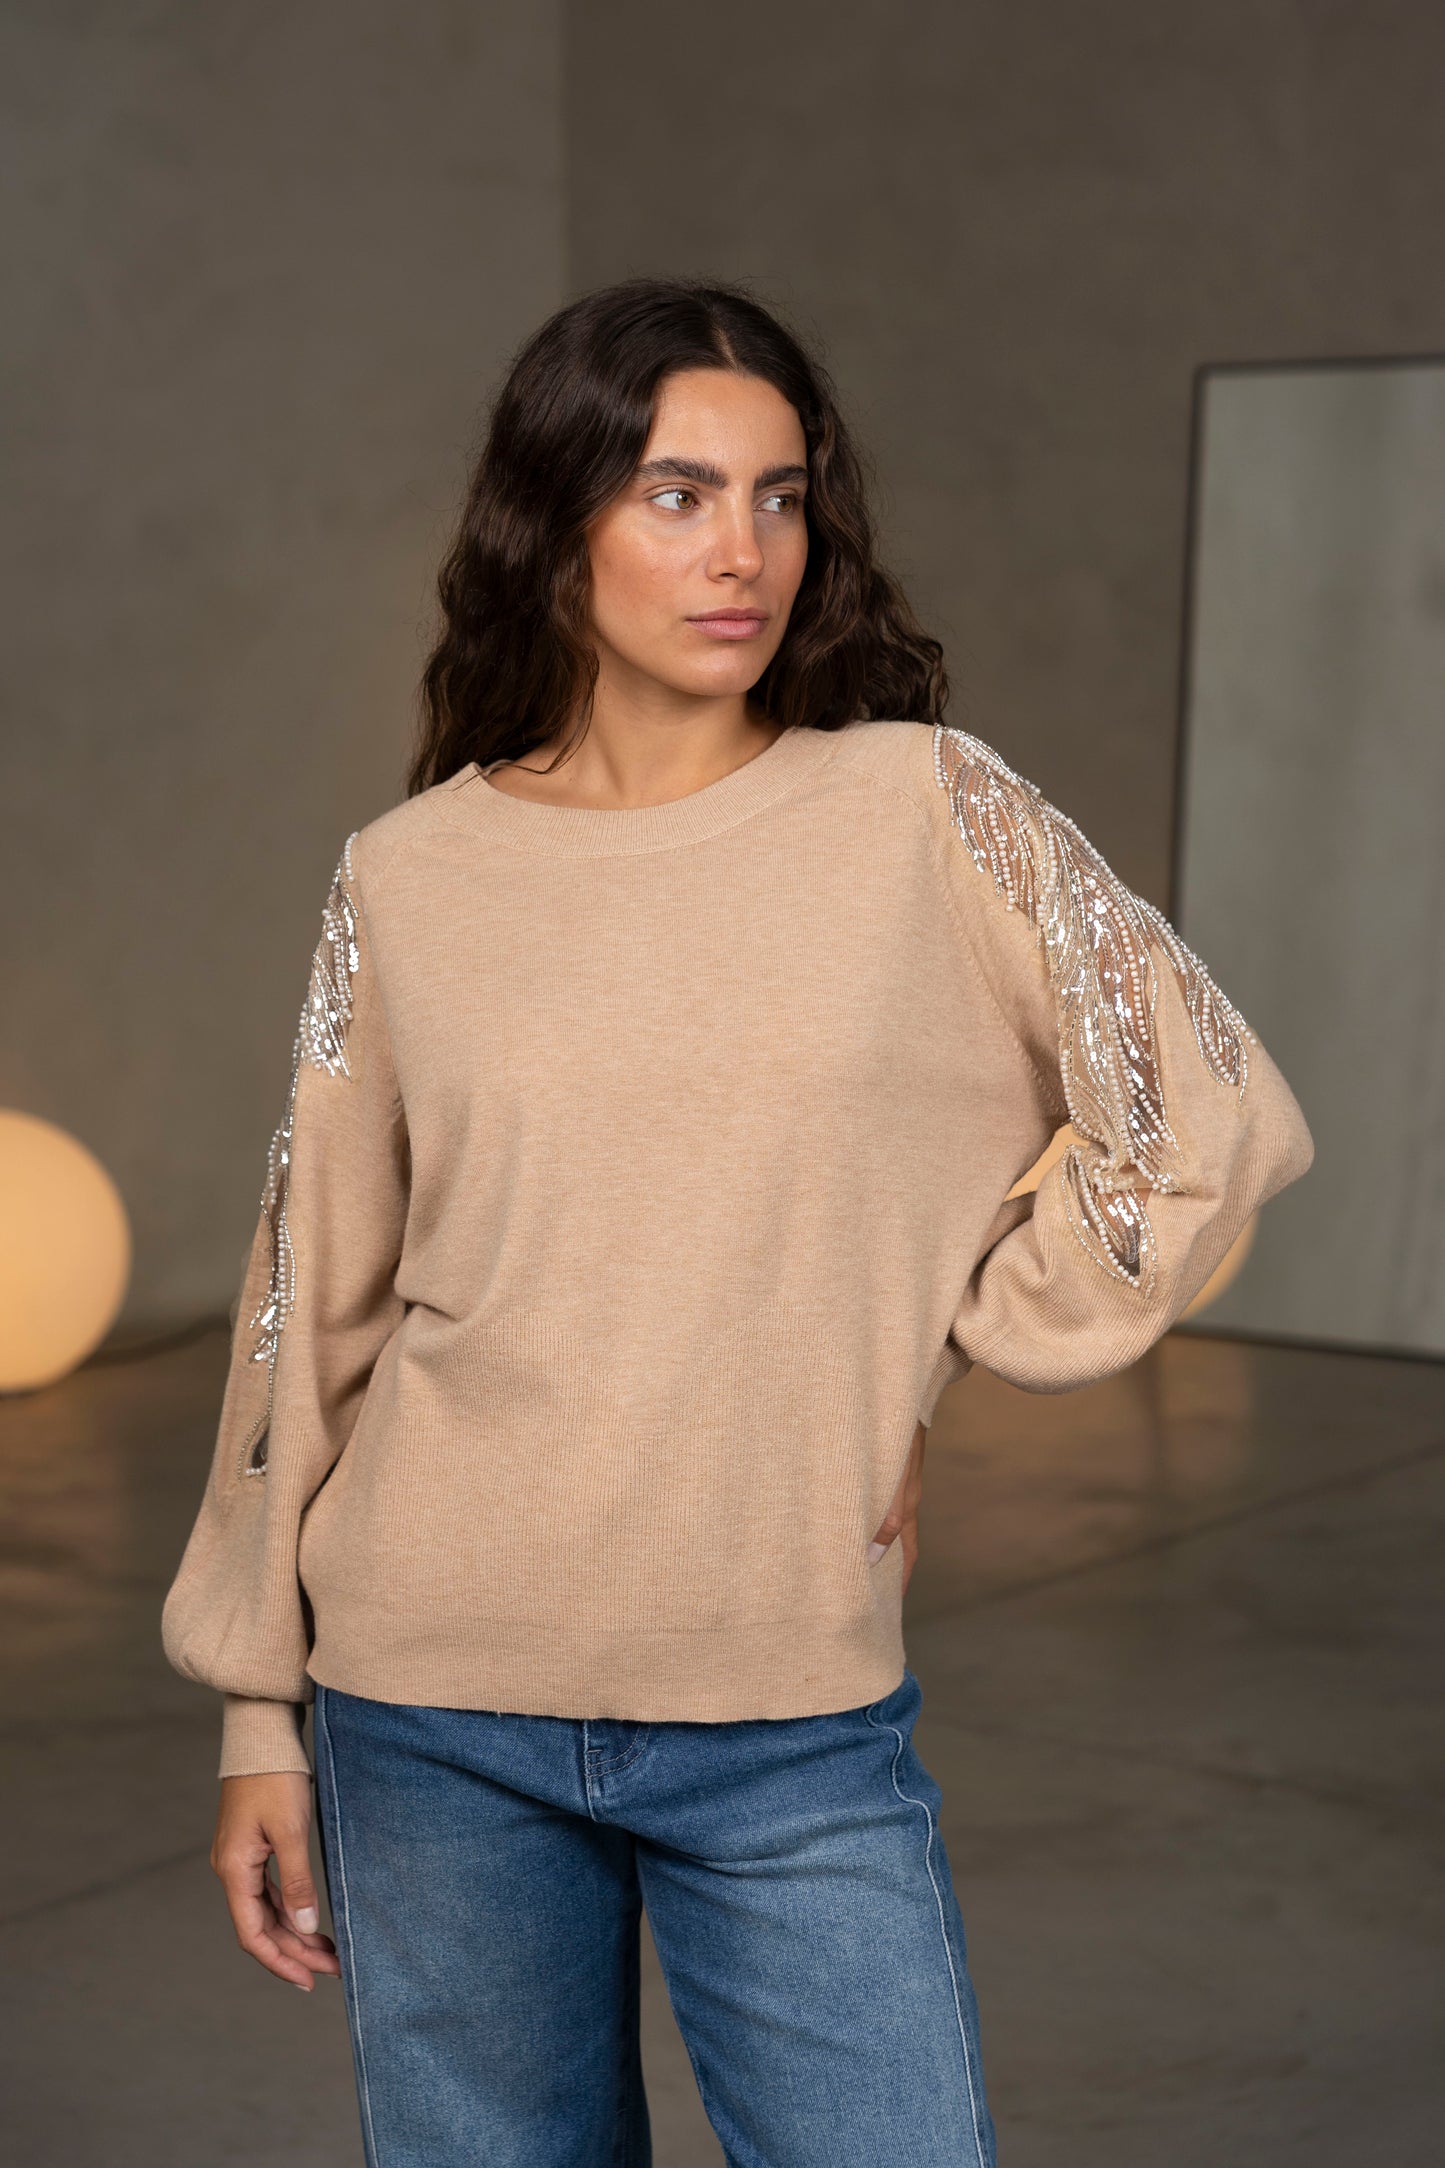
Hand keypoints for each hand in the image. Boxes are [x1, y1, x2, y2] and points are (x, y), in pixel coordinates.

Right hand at [211, 1771, 340, 1990]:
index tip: (309, 1981)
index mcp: (234, 1870)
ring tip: (328, 1951)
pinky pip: (268, 1891)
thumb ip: (297, 1881)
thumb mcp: (290, 1830)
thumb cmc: (274, 1776)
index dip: (280, 1961)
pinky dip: (289, 1909)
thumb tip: (304, 1927)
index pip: (253, 1934)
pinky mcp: (250, 1847)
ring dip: (294, 1932)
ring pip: (266, 1910)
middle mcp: (231, 1869)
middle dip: (295, 1950)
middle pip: (261, 1926)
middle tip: (333, 1968)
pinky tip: (309, 1919)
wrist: (261, 1734)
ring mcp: (239, 1859)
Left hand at [869, 1418, 926, 1594]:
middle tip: (869, 1584)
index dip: (902, 1578)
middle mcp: (903, 1501)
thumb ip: (885, 1521)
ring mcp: (895, 1486)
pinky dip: (866, 1515)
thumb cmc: (897, 1445)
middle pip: (896, 1539)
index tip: (894, 1601)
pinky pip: (876, 1502)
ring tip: (854, 1556)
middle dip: (885, 1563)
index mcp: (907, 1509)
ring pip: (883, 1520)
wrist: (902, 1406)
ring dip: (872, 1538)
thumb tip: (874, 1557)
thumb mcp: (892, 1488)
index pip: (907, 1553)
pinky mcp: (885, 1472)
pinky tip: (849, 1515)